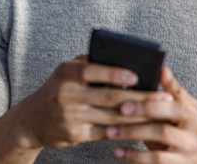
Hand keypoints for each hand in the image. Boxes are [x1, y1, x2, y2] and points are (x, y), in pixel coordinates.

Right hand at [9, 56, 170, 149]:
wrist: (33, 119)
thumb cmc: (58, 89)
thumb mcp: (66, 72)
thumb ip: (89, 64)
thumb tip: (123, 60)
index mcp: (65, 72)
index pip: (92, 71)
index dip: (115, 74)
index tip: (137, 76)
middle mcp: (65, 93)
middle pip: (108, 96)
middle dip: (140, 98)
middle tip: (163, 97)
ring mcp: (69, 115)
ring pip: (111, 116)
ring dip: (138, 116)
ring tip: (158, 113)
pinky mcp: (74, 135)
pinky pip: (105, 132)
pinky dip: (124, 129)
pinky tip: (140, 127)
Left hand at [104, 68, 196, 162]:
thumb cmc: (182, 128)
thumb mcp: (182, 107)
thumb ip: (171, 90)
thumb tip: (161, 67)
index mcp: (190, 110)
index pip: (174, 99)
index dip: (152, 96)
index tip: (130, 88)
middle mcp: (193, 129)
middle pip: (166, 116)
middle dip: (141, 112)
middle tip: (119, 108)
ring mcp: (187, 149)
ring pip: (159, 139)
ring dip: (133, 134)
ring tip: (110, 132)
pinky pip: (155, 160)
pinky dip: (135, 156)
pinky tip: (118, 152)